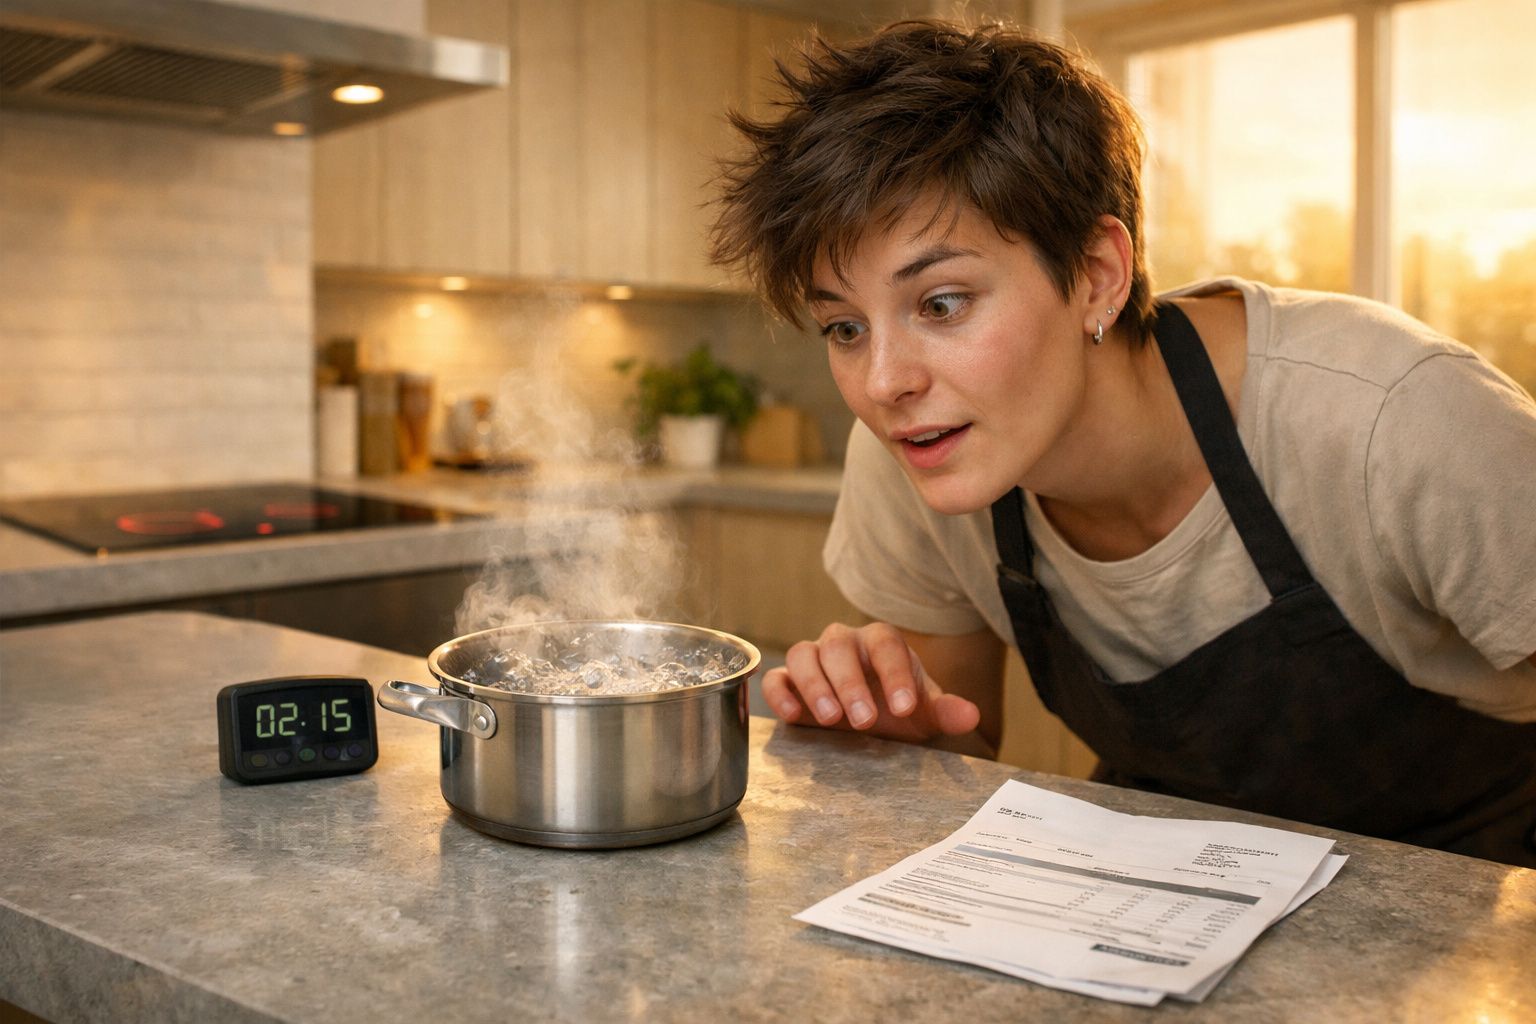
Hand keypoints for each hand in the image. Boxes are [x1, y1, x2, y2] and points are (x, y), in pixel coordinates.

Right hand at [762, 622, 980, 742]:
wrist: (871, 721)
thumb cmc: (897, 709)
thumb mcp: (924, 713)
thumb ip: (945, 712)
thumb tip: (970, 716)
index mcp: (881, 642)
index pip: (886, 645)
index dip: (895, 674)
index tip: (905, 707)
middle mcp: (843, 643)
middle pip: (838, 647)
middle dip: (851, 683)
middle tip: (864, 720)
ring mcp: (813, 659)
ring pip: (802, 654)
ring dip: (815, 686)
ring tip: (832, 720)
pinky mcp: (788, 681)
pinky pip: (776, 678)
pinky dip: (780, 693)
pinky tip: (792, 715)